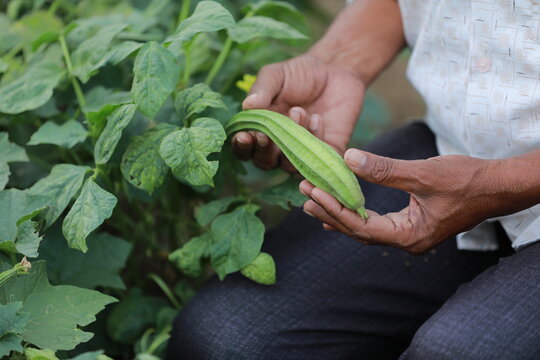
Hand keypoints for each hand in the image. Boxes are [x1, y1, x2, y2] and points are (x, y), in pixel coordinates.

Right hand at [232, 54, 364, 171]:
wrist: (335, 70)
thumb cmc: (300, 74)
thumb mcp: (276, 75)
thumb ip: (262, 89)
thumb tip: (247, 105)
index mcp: (260, 128)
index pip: (245, 148)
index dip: (242, 147)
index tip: (245, 136)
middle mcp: (278, 145)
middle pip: (264, 162)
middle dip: (264, 151)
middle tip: (267, 134)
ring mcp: (301, 151)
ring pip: (290, 164)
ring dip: (292, 141)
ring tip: (299, 111)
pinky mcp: (325, 152)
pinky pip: (318, 160)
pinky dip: (316, 139)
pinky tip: (317, 118)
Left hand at [300, 149, 505, 253]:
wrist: (497, 187)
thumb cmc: (467, 180)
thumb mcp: (423, 173)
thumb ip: (385, 169)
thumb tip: (349, 158)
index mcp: (409, 235)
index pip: (361, 227)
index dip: (335, 210)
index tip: (313, 192)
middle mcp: (407, 240)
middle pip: (358, 230)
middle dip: (330, 211)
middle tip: (304, 194)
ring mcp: (409, 234)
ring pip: (366, 227)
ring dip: (340, 212)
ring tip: (314, 200)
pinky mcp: (413, 224)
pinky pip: (377, 222)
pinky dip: (357, 212)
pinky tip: (342, 206)